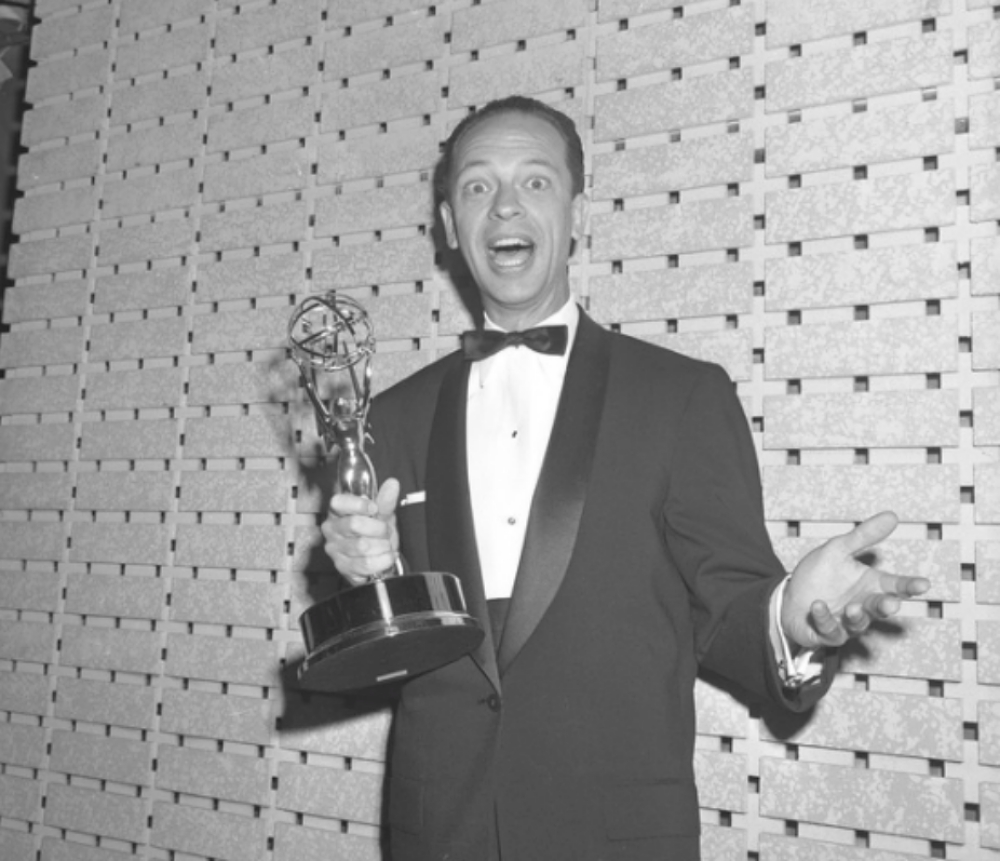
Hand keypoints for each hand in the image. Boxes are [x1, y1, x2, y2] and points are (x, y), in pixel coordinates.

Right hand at [320, 478, 400, 585]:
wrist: (376, 556)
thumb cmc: (374, 532)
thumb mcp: (382, 514)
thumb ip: (385, 500)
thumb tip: (392, 484)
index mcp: (338, 510)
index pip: (339, 502)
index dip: (359, 505)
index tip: (374, 508)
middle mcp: (332, 528)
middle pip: (355, 524)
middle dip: (378, 528)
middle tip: (386, 531)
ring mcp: (335, 548)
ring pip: (362, 546)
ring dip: (382, 546)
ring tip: (386, 544)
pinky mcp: (342, 566)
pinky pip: (366, 564)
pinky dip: (383, 560)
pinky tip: (387, 556)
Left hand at [781, 511, 929, 649]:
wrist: (789, 595)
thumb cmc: (818, 575)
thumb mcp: (838, 549)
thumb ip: (863, 536)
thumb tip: (891, 516)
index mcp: (870, 585)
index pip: (895, 586)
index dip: (910, 586)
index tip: (923, 584)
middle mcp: (862, 605)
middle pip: (879, 608)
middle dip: (885, 607)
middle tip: (890, 603)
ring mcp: (845, 622)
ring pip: (858, 624)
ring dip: (857, 617)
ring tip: (853, 608)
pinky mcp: (826, 633)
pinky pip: (829, 630)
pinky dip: (824, 618)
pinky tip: (817, 606)